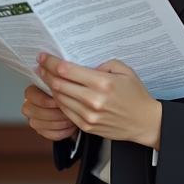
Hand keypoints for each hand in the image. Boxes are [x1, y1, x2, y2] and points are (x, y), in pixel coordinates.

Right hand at [21, 84, 77, 141]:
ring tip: (74, 117)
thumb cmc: (64, 94)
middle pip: (40, 113)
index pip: (32, 96)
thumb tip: (60, 85)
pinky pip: (52, 135)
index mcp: (31, 92)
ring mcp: (33, 121)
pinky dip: (64, 131)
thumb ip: (57, 86)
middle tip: (71, 111)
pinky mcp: (41, 132)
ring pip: (47, 125)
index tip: (60, 101)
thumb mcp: (60, 87)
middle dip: (58, 113)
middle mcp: (28, 107)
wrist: (70, 106)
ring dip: (63, 122)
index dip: (47, 100)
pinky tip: (71, 126)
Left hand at [35, 52, 162, 149]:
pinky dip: (59, 101)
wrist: (144, 122)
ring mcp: (88, 115)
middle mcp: (93, 100)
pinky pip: (65, 111)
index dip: (51, 62)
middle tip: (40, 66)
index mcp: (103, 83)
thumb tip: (83, 64)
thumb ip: (103, 64)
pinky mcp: (86, 126)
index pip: (67, 70)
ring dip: (50, 87)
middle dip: (46, 73)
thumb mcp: (125, 71)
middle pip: (59, 84)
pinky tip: (58, 93)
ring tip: (46, 78)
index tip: (43, 57)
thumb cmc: (135, 95)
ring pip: (59, 98)